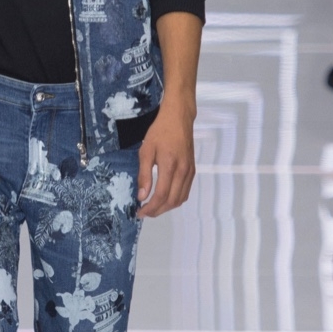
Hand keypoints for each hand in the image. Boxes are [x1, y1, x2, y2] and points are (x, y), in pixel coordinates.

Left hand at [136, 104, 195, 218]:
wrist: (178, 119)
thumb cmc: (160, 132)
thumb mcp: (146, 150)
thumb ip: (144, 174)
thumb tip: (142, 196)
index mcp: (169, 166)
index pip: (161, 195)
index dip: (150, 208)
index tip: (139, 212)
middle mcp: (183, 172)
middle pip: (171, 201)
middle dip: (157, 211)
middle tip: (144, 213)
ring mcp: (190, 172)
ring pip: (180, 199)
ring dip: (166, 207)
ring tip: (153, 208)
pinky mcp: (192, 170)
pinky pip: (185, 191)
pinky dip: (175, 200)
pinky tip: (165, 199)